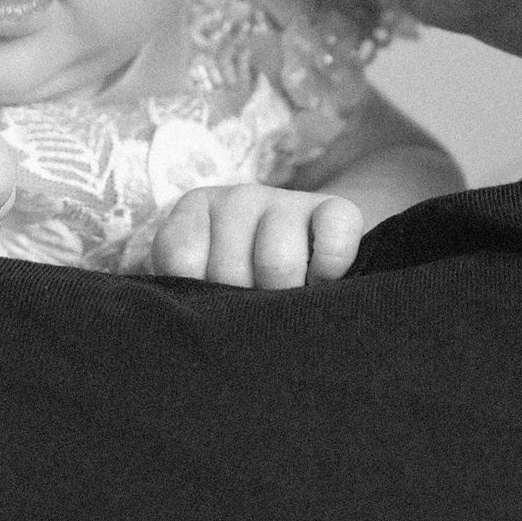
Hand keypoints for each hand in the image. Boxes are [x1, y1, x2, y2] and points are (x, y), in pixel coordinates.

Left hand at [150, 179, 365, 288]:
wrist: (309, 253)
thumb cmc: (241, 282)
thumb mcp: (201, 283)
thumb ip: (185, 292)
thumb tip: (194, 323)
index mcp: (197, 209)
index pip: (183, 259)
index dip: (199, 293)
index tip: (212, 300)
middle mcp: (239, 197)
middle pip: (230, 270)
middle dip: (243, 304)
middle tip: (253, 309)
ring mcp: (288, 199)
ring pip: (278, 262)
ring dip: (284, 296)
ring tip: (285, 303)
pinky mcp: (338, 209)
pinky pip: (333, 244)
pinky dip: (329, 270)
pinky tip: (320, 281)